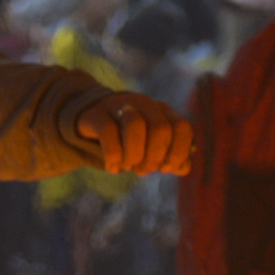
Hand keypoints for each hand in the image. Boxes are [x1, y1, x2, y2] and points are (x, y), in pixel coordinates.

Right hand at [69, 92, 194, 175]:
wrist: (91, 119)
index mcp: (162, 111)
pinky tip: (112, 168)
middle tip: (142, 171)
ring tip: (127, 167)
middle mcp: (144, 104)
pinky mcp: (97, 113)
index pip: (182, 127)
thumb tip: (183, 167)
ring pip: (135, 125)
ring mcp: (120, 105)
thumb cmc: (127, 138)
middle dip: (153, 158)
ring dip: (134, 155)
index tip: (165, 169)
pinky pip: (108, 132)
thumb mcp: (151, 147)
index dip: (178, 152)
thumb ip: (170, 156)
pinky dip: (113, 156)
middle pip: (160, 129)